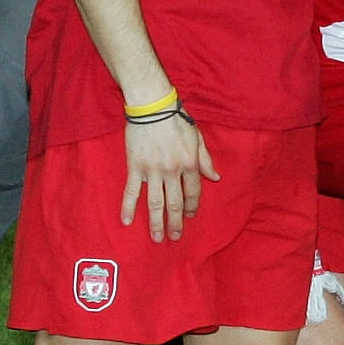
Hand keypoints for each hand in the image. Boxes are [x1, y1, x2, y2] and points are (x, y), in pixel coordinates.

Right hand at [120, 113, 217, 242]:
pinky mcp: (135, 167)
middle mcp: (173, 171)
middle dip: (176, 222)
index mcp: (190, 164)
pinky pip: (132, 191)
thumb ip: (205, 160)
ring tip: (157, 237)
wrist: (152, 106)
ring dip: (156, 222)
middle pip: (175, 202)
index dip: (193, 206)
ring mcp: (153, 171)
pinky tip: (127, 221)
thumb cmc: (177, 119)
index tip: (190, 216)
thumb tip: (216, 178)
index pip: (194, 192)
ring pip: (155, 202)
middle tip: (175, 238)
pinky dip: (128, 207)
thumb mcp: (197, 138)